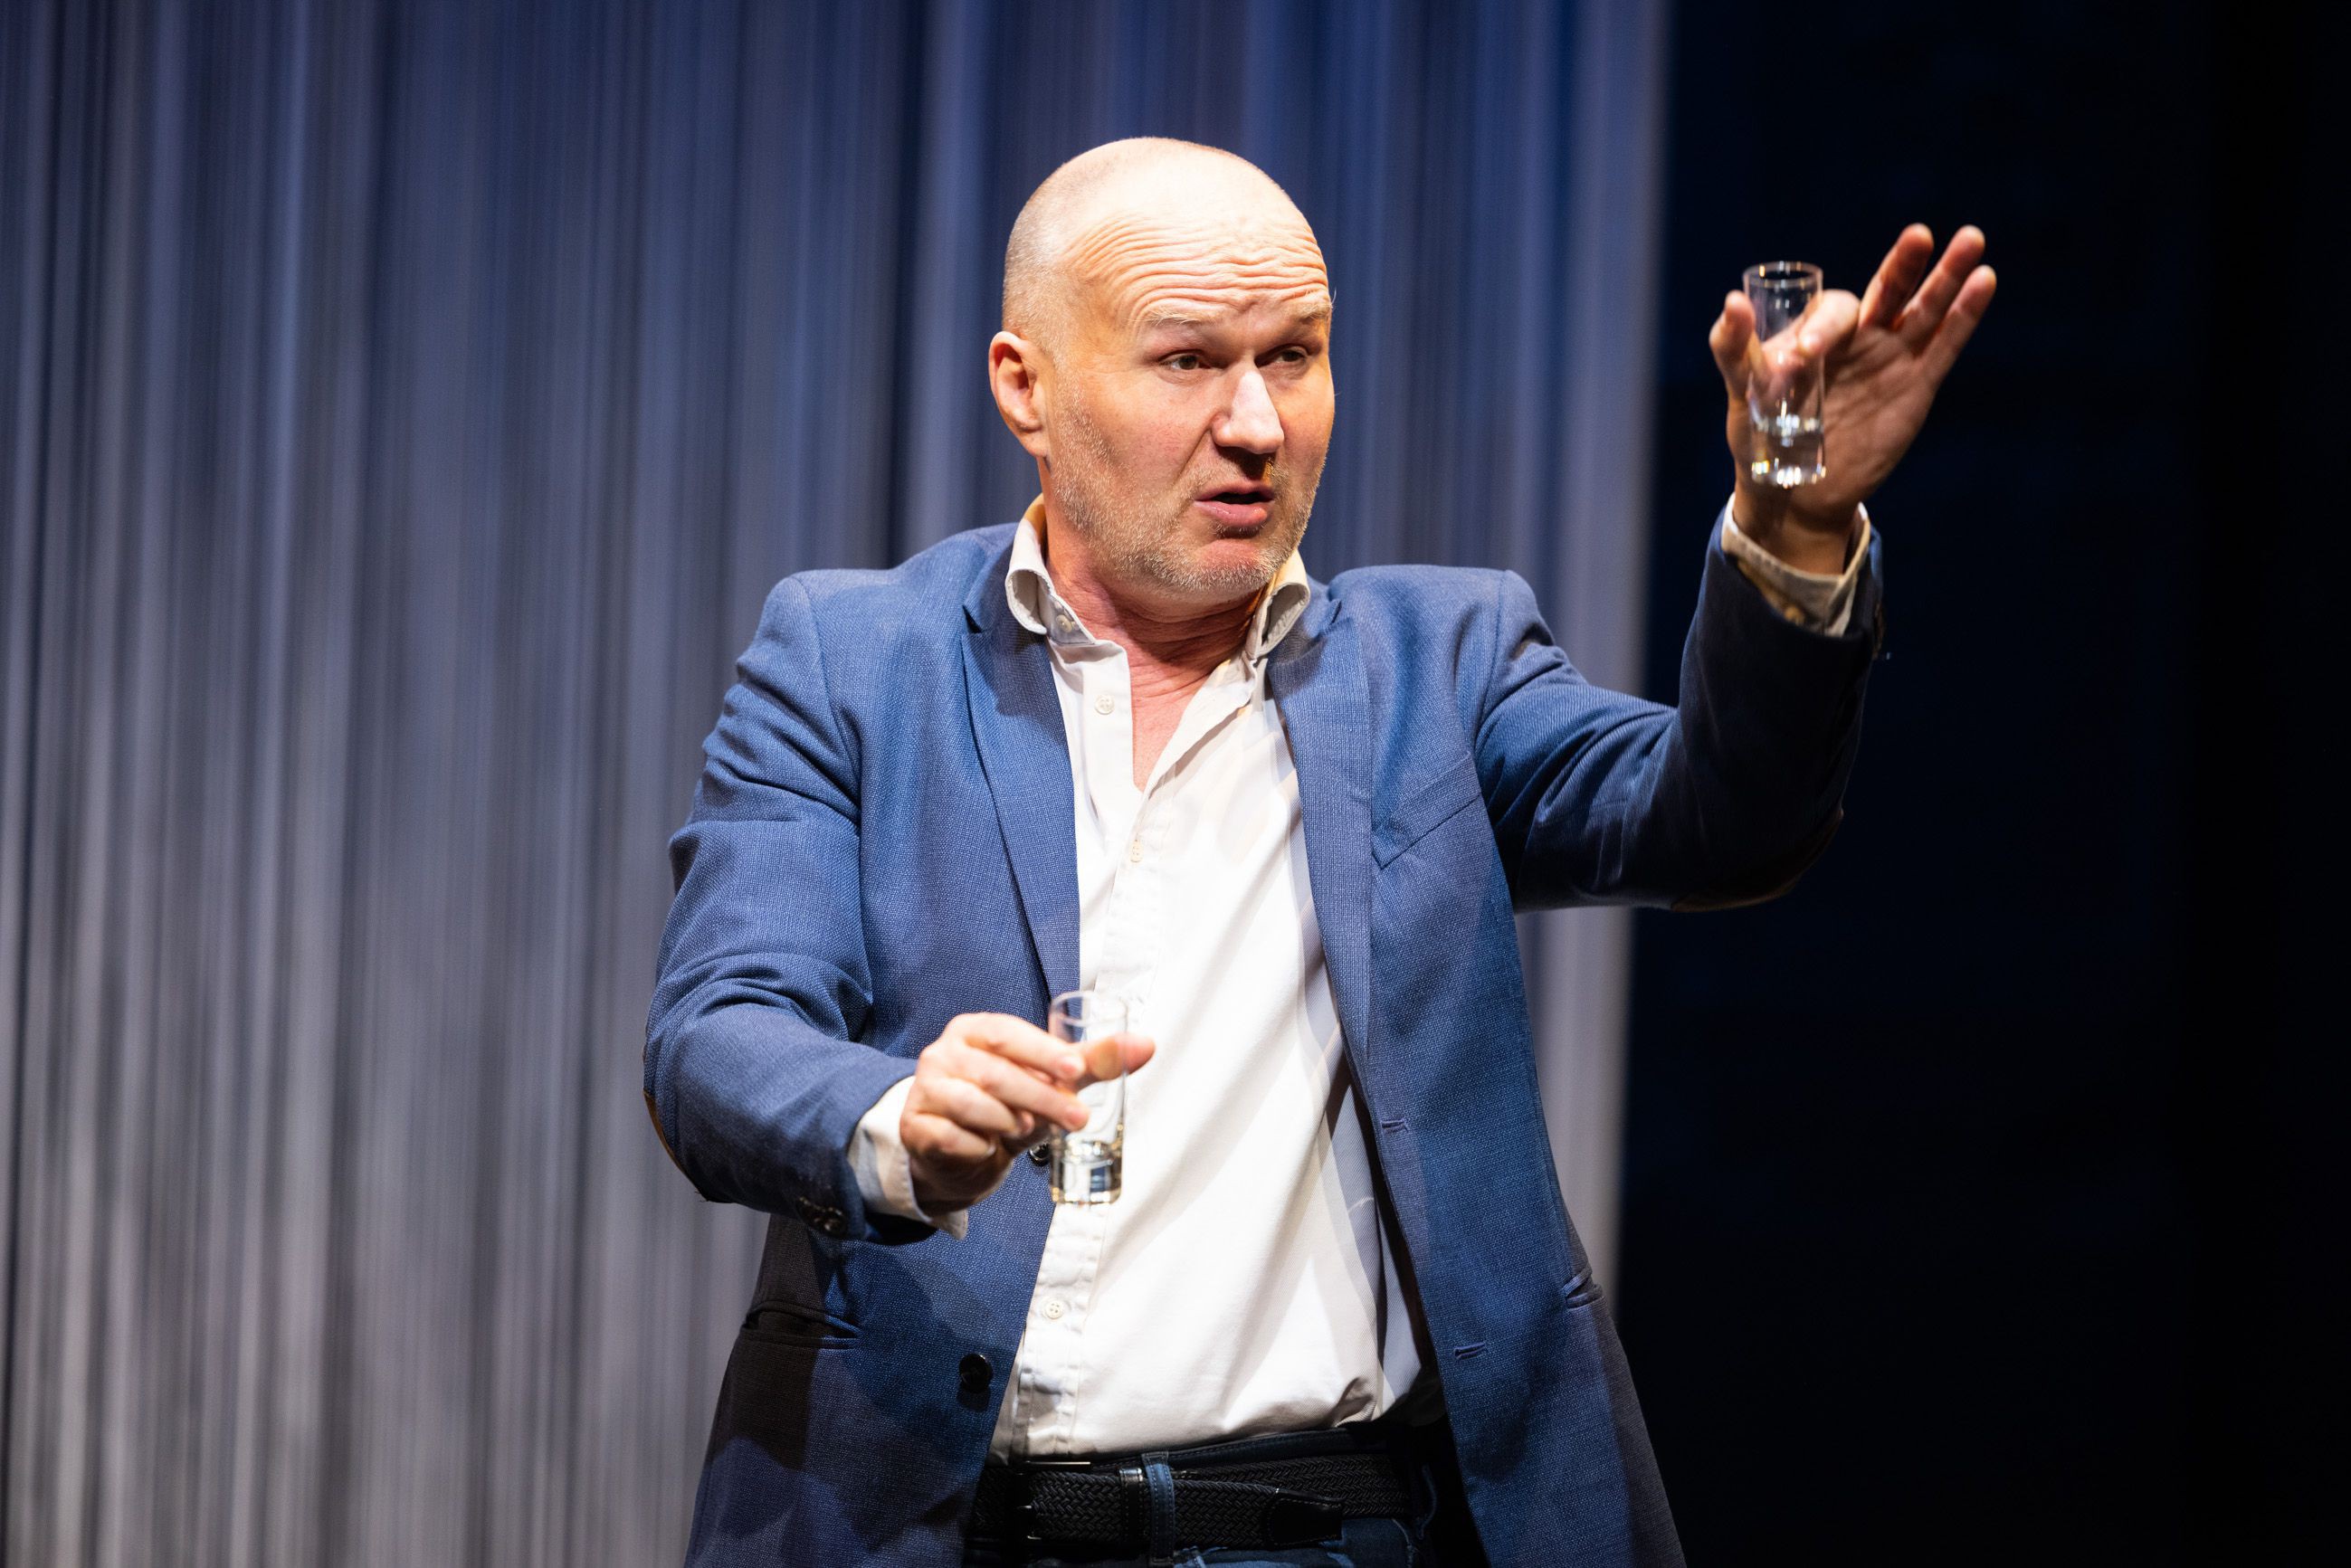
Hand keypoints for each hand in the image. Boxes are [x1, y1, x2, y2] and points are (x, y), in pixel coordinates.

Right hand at [901, 1012, 1155, 1213]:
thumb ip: (1093, 1063)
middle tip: (1076, 1119)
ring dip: (1008, 1121)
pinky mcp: (916, 1127)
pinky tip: (989, 1148)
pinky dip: (979, 1147)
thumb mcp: (1050, 1081)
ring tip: (1027, 1129)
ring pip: (971, 1104)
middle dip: (1040, 1097)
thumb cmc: (1008, 1105)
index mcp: (974, 1030)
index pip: (1007, 1033)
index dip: (1042, 1052)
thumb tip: (1146, 1045)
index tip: (1075, 1070)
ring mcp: (925, 1090)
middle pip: (994, 1073)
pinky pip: (951, 1138)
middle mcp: (943, 1054)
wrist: (961, 1151)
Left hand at [1709, 224, 1997, 572]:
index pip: (1833, 311)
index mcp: (1819, 332)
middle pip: (1888, 289)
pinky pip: (1944, 346)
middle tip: (1918, 235)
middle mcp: (1860, 337)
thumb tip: (1734, 300)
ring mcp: (1892, 359)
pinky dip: (1965, 315)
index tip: (1804, 358)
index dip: (1823, 328)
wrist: (1793, 491)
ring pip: (1924, 308)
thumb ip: (1733, 346)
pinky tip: (1984, 281)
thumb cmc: (1759, 435)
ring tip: (1972, 238)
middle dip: (1904, 263)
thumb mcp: (1740, 389)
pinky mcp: (1917, 386)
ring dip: (1948, 275)